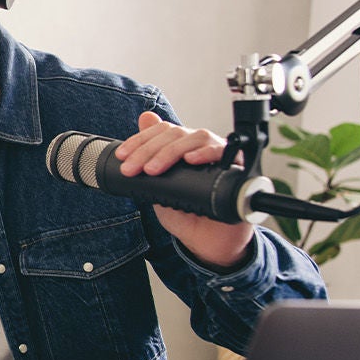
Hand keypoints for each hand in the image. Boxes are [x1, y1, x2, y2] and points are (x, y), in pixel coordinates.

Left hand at [113, 112, 254, 268]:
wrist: (206, 240)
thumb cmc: (184, 212)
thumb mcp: (157, 186)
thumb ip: (149, 158)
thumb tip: (144, 119)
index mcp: (182, 146)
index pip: (162, 131)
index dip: (140, 140)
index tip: (122, 156)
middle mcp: (201, 146)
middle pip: (176, 133)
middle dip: (149, 150)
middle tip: (133, 169)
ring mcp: (219, 154)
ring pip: (198, 137)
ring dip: (171, 151)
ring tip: (154, 169)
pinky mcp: (237, 167)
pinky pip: (225, 152)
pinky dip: (206, 153)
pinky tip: (191, 159)